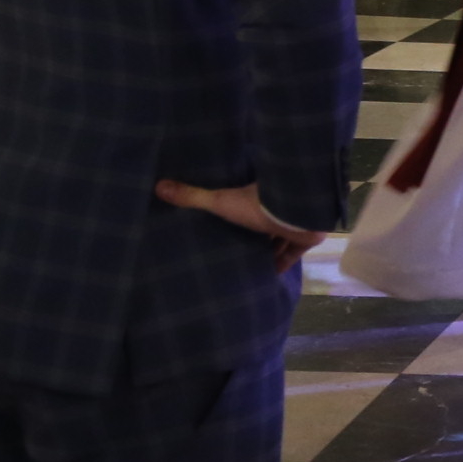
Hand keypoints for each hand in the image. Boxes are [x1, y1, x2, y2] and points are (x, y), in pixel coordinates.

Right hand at [157, 178, 329, 271]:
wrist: (295, 213)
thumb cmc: (257, 205)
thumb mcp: (220, 202)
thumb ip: (192, 197)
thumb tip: (157, 185)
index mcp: (258, 198)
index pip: (247, 204)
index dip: (238, 213)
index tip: (226, 223)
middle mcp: (277, 210)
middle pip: (264, 224)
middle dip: (253, 235)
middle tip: (235, 249)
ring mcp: (293, 224)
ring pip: (279, 238)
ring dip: (268, 250)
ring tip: (249, 265)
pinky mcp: (305, 239)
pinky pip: (292, 254)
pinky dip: (282, 264)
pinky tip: (269, 276)